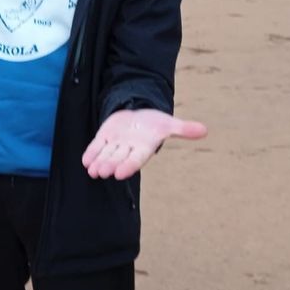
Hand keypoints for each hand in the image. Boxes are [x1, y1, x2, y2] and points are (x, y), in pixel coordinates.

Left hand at [81, 109, 206, 179]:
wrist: (139, 116)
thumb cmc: (155, 124)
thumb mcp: (169, 123)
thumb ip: (184, 129)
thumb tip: (205, 130)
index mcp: (143, 148)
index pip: (136, 159)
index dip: (128, 166)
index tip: (120, 173)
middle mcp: (128, 149)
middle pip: (118, 158)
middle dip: (110, 165)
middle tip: (102, 172)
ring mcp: (115, 144)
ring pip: (106, 155)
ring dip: (99, 162)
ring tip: (92, 171)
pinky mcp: (105, 137)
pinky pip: (96, 146)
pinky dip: (91, 153)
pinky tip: (85, 160)